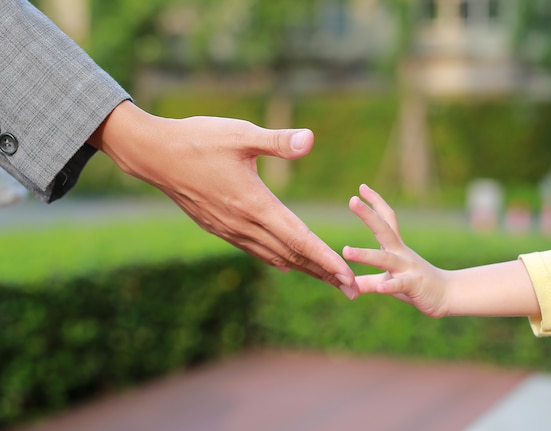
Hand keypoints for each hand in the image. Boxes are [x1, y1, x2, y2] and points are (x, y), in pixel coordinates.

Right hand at [89, 101, 357, 298]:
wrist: (154, 155)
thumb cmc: (198, 139)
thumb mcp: (240, 134)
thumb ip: (277, 141)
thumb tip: (310, 139)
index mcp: (255, 203)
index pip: (299, 238)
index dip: (327, 259)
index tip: (349, 277)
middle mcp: (244, 223)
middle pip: (293, 255)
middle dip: (325, 273)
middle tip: (353, 291)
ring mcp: (230, 229)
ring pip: (275, 256)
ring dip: (304, 269)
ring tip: (328, 281)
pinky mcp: (219, 227)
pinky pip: (255, 250)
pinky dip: (278, 258)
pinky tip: (287, 263)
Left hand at [342, 184, 446, 315]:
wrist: (447, 296)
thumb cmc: (415, 285)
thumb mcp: (389, 281)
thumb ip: (368, 281)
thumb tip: (347, 283)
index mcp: (395, 248)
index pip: (386, 219)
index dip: (375, 202)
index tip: (361, 187)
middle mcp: (401, 253)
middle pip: (384, 230)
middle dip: (368, 215)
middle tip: (352, 200)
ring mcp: (408, 268)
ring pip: (385, 259)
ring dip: (365, 255)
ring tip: (346, 251)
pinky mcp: (414, 285)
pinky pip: (401, 284)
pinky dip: (390, 285)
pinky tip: (380, 288)